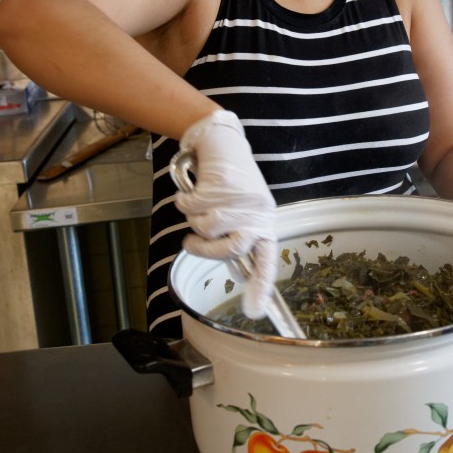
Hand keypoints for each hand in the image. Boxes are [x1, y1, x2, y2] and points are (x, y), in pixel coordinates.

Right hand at [172, 109, 276, 318]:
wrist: (220, 141)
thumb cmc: (229, 180)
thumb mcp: (240, 210)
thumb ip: (238, 237)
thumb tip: (239, 274)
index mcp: (264, 221)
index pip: (267, 259)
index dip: (260, 286)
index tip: (254, 312)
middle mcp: (257, 212)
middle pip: (231, 249)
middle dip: (205, 250)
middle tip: (191, 242)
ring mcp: (240, 198)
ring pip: (208, 228)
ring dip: (194, 219)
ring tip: (197, 204)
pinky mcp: (221, 184)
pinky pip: (193, 208)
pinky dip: (185, 200)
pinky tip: (193, 188)